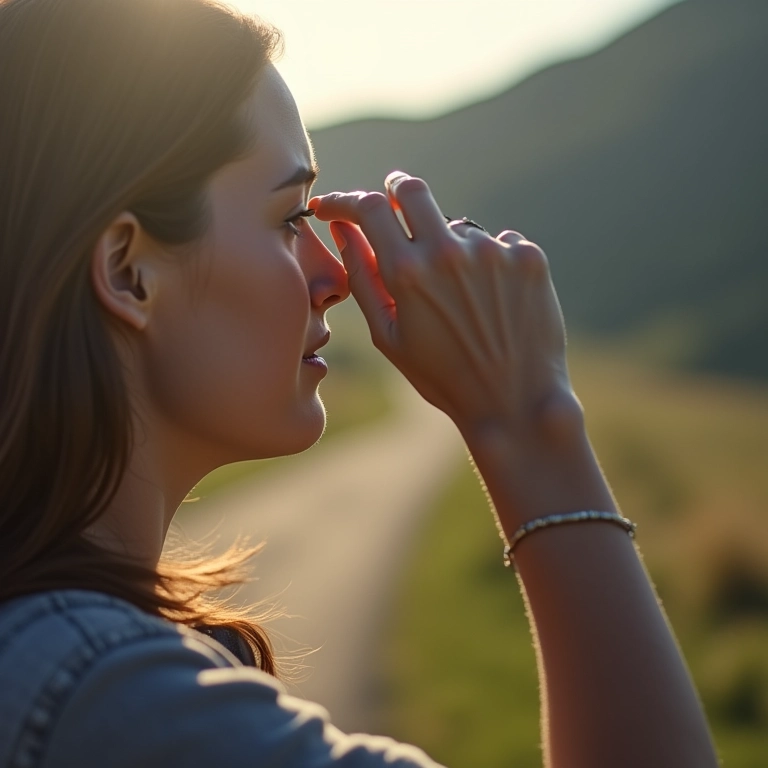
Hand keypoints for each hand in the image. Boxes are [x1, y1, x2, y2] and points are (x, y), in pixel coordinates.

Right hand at [311, 172, 579, 439]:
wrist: (515, 402)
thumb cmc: (443, 377)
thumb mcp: (389, 336)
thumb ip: (361, 278)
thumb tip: (343, 230)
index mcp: (407, 273)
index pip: (369, 208)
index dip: (345, 201)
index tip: (336, 208)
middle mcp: (449, 252)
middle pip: (413, 190)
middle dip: (396, 191)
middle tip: (394, 203)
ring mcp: (493, 251)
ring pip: (458, 229)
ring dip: (450, 250)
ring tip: (463, 301)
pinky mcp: (528, 257)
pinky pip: (499, 243)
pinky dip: (490, 264)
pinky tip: (494, 303)